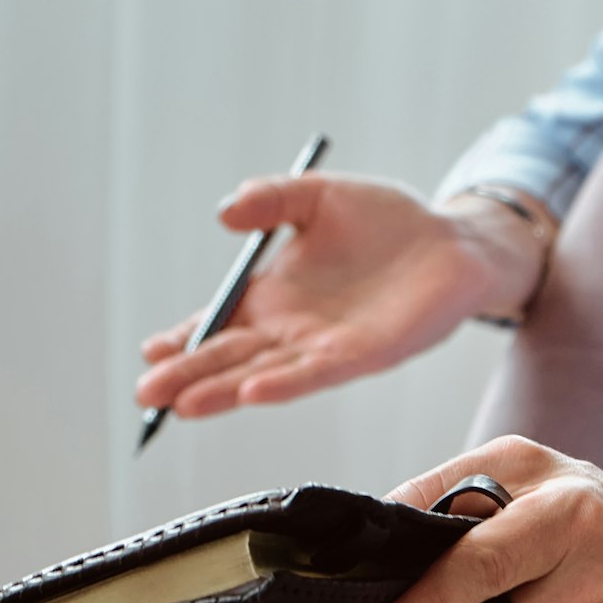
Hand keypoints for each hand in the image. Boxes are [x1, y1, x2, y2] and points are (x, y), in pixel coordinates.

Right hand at [136, 175, 546, 418]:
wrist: (455, 241)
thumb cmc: (389, 220)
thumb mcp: (319, 196)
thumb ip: (273, 198)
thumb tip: (225, 211)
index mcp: (277, 295)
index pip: (220, 323)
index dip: (185, 337)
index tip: (151, 351)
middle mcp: (295, 329)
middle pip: (231, 357)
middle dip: (188, 376)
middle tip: (147, 394)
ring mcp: (327, 346)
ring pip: (263, 374)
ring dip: (223, 391)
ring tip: (182, 406)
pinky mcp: (364, 356)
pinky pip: (315, 374)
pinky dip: (282, 384)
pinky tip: (251, 393)